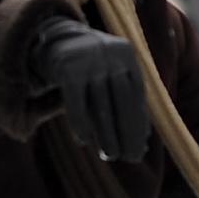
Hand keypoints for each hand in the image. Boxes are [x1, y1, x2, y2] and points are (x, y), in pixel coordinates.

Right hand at [32, 16, 151, 162]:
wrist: (55, 39)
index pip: (137, 94)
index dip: (139, 123)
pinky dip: (81, 122)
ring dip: (107, 134)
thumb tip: (144, 141)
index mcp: (126, 54)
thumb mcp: (110, 75)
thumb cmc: (90, 67)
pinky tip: (84, 140)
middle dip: (127, 132)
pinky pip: (76, 101)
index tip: (140, 148)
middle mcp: (109, 53)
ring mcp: (88, 58)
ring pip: (101, 104)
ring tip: (110, 155)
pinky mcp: (67, 66)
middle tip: (130, 158)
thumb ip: (127, 101)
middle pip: (123, 100)